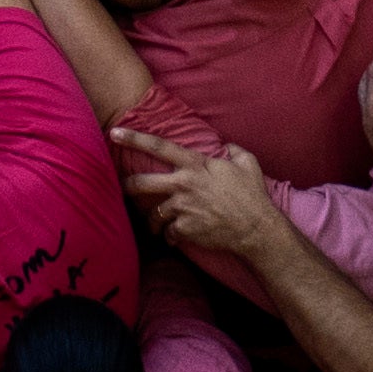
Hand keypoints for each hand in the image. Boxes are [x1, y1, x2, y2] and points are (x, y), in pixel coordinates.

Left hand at [115, 124, 287, 269]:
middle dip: (128, 185)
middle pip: (142, 183)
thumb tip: (226, 146)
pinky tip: (174, 239)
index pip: (159, 147)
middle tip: (121, 187)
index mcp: (195, 166)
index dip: (134, 138)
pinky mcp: (185, 229)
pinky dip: (170, 237)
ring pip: (154, 212)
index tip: (115, 133)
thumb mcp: (248, 164)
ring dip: (152, 220)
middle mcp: (184, 185)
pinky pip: (169, 233)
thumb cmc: (253, 196)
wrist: (257, 229)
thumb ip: (234, 150)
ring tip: (152, 226)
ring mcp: (182, 208)